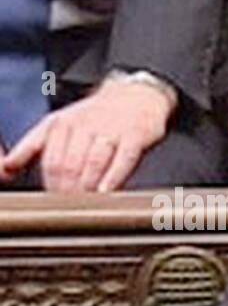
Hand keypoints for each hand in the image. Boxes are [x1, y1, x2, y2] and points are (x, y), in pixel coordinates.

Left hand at [0, 79, 172, 191]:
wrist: (137, 97)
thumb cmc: (97, 118)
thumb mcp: (59, 125)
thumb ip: (32, 147)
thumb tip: (6, 168)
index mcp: (60, 124)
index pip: (49, 160)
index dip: (51, 184)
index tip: (55, 201)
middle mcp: (83, 125)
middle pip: (70, 164)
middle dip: (69, 190)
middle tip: (72, 208)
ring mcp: (109, 130)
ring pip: (93, 161)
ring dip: (88, 186)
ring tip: (87, 203)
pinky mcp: (134, 136)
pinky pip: (123, 159)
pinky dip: (114, 177)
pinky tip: (107, 191)